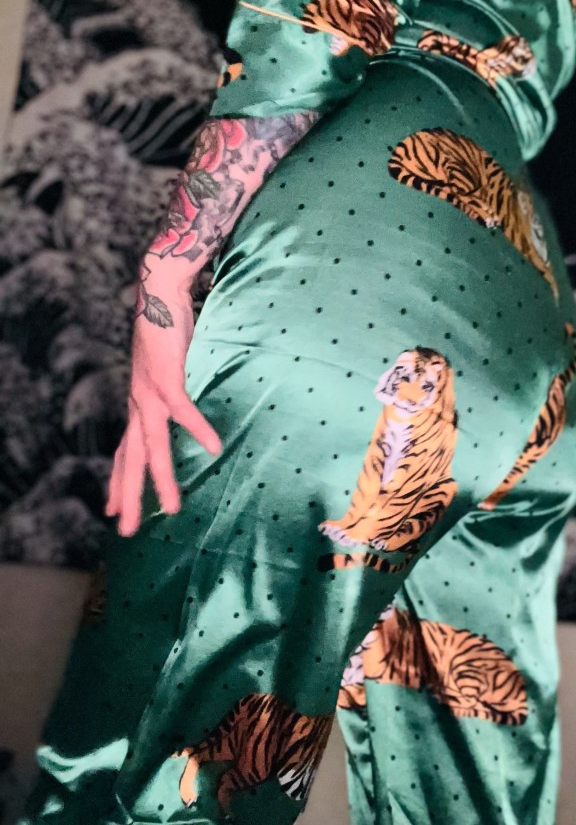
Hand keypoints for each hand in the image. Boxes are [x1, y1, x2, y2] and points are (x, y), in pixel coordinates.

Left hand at [106, 289, 221, 537]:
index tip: (113, 511)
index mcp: (139, 404)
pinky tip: (213, 448)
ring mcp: (149, 393)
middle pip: (132, 459)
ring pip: (153, 446)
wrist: (158, 294)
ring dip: (163, 478)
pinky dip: (198, 430)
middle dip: (130, 496)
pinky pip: (184, 411)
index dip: (118, 482)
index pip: (124, 452)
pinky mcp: (165, 378)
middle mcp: (138, 403)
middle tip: (126, 530)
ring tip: (172, 507)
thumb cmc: (166, 329)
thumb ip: (172, 394)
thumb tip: (184, 409)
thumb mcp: (166, 371)